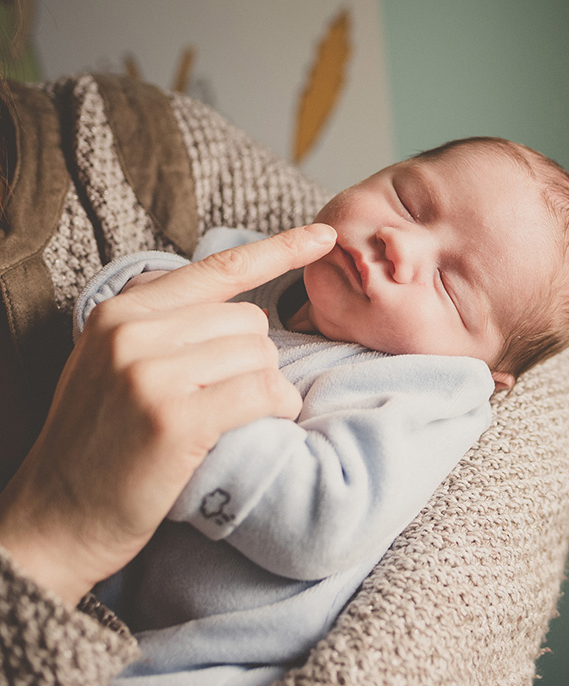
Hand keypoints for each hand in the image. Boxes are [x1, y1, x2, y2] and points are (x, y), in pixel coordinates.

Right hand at [0, 224, 335, 603]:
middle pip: (249, 320)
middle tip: (221, 400)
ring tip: (229, 419)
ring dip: (266, 389)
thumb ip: (164, 326)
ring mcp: (150, 373)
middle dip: (254, 360)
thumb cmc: (100, 445)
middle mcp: (132, 331)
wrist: (56, 520)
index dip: (279, 250)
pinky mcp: (174, 418)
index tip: (325, 234)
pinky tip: (260, 425)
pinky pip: (262, 391)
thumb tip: (241, 303)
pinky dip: (276, 408)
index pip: (217, 268)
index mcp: (122, 311)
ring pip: (259, 355)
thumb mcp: (112, 365)